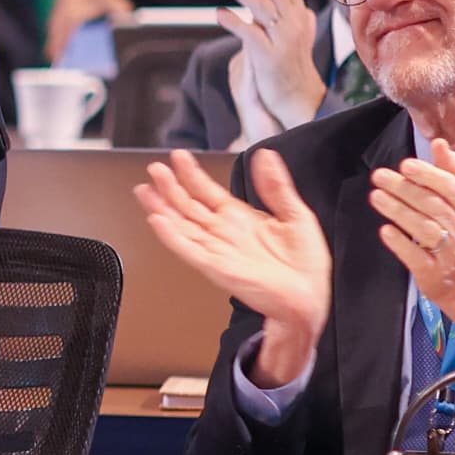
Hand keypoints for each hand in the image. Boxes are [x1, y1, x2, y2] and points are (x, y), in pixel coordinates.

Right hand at [136, 147, 331, 390]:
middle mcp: (224, 233)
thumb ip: (276, 187)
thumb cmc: (305, 265)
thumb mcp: (296, 215)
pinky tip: (158, 220)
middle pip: (188, 206)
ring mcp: (216, 250)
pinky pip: (188, 249)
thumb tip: (265, 155)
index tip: (179, 156)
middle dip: (169, 187)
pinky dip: (171, 236)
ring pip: (181, 225)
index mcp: (241, 219)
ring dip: (162, 208)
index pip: (208, 191)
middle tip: (155, 169)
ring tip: (145, 190)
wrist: (309, 299)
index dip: (192, 174)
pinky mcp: (215, 267)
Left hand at [214, 0, 324, 133]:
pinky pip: (251, 35)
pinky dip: (235, 22)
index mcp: (297, 12)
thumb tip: (290, 4)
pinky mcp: (270, 58)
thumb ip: (288, 17)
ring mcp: (283, 39)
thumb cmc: (288, 66)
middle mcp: (293, 21)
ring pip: (262, 5)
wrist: (298, 100)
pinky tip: (219, 13)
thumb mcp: (292, 36)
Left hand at [367, 138, 454, 335]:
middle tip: (380, 177)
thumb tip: (440, 143)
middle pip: (433, 205)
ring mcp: (447, 251)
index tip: (406, 165)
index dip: (429, 175)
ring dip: (399, 211)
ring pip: (424, 228)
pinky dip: (400, 242)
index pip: (452, 188)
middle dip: (405, 188)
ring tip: (376, 197)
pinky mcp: (432, 271)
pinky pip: (416, 255)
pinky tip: (385, 230)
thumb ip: (453, 171)